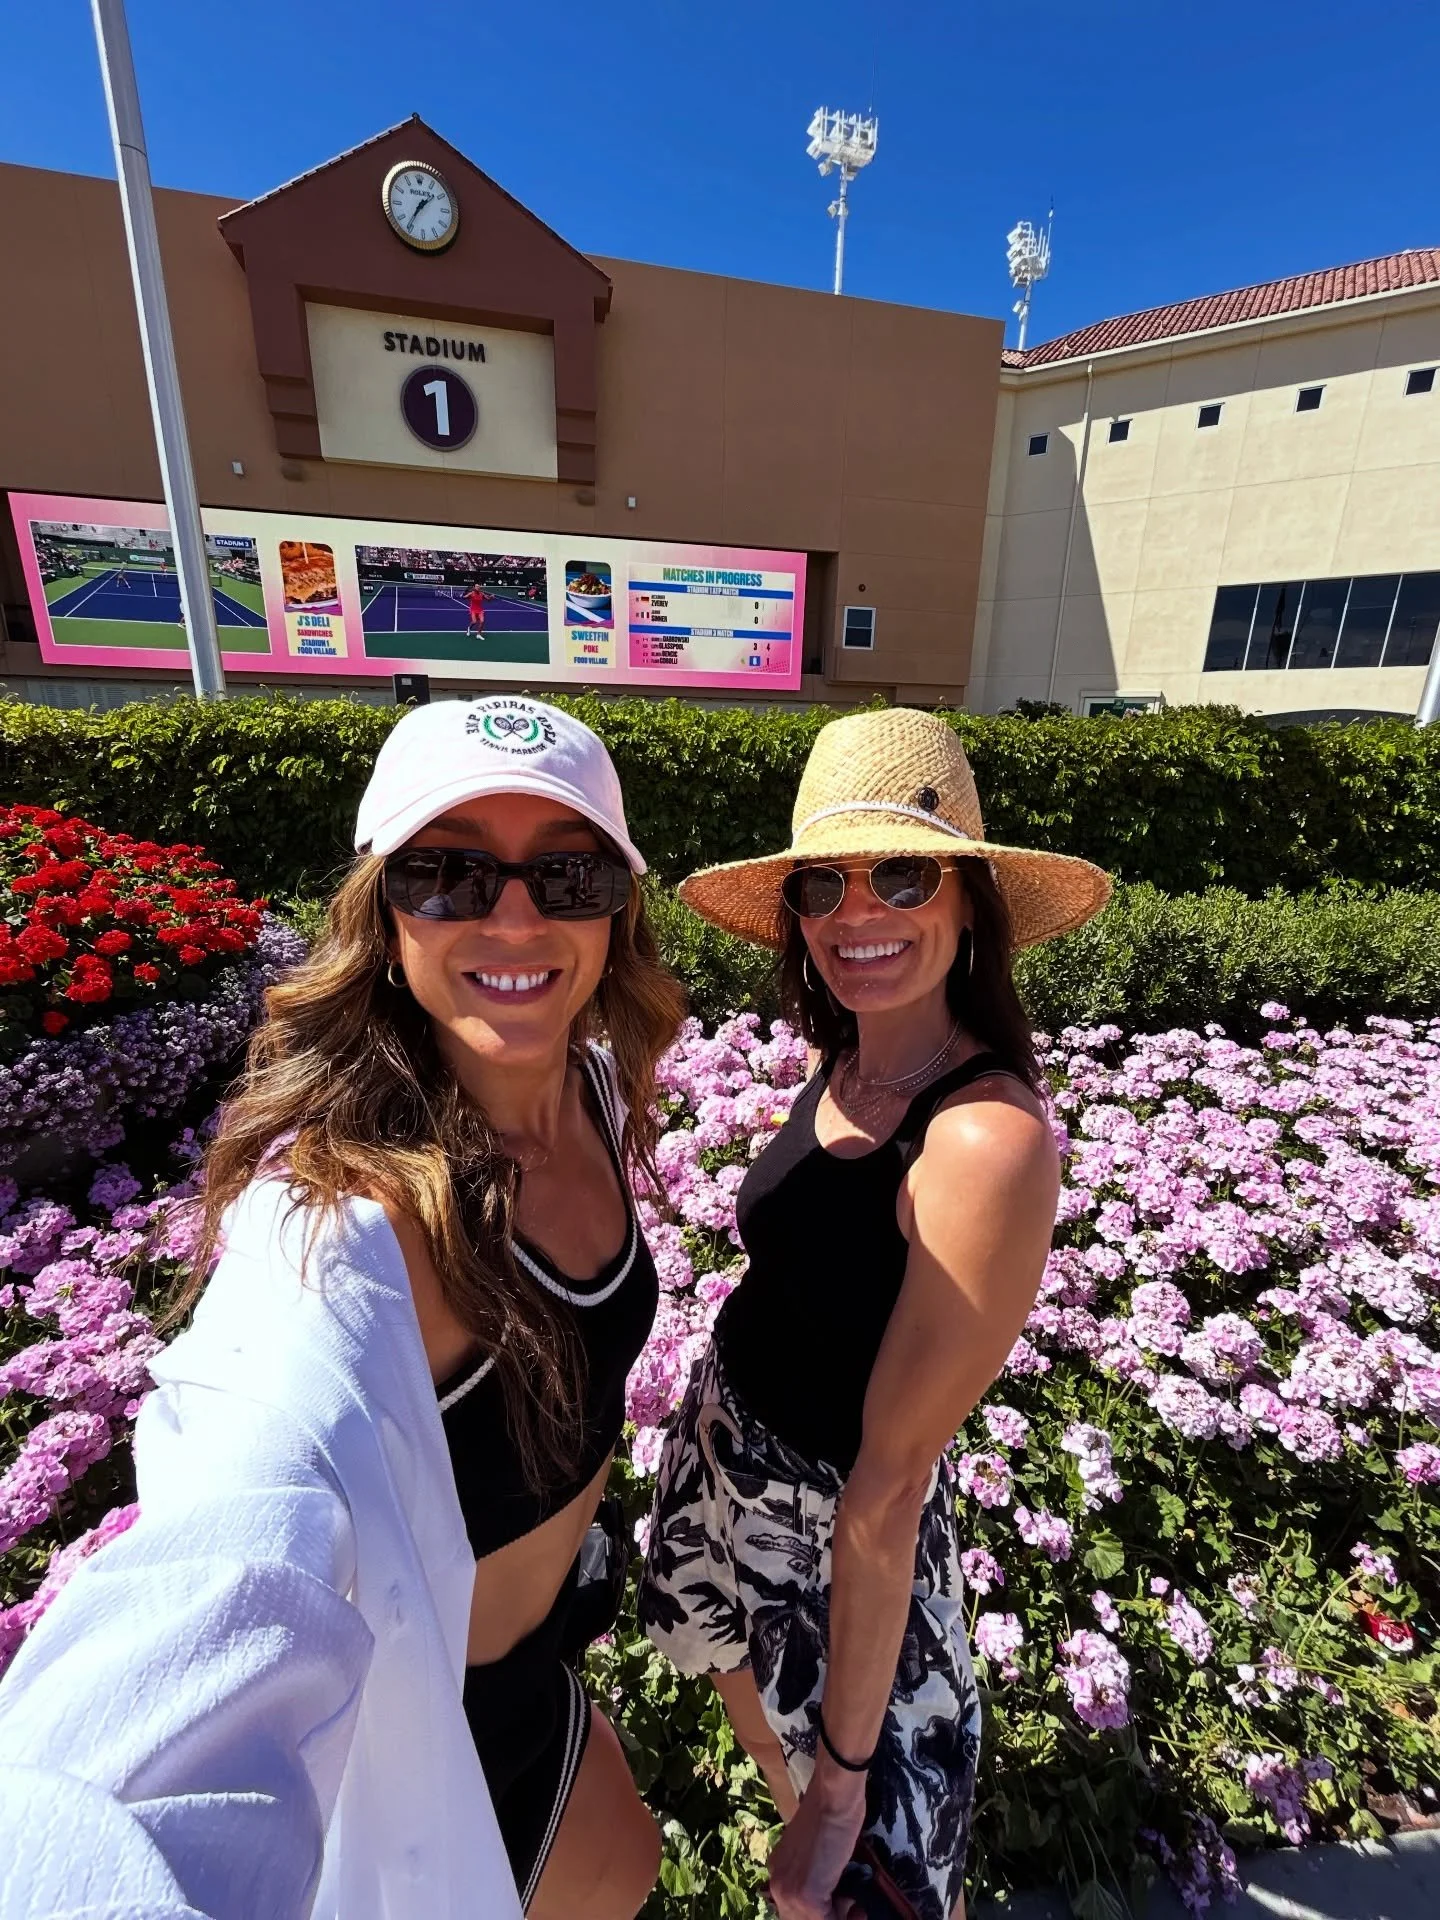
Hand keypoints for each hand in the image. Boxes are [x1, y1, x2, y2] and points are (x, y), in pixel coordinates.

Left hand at [766, 1755, 867, 1919]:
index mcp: (778, 1869)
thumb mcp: (817, 1849)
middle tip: (854, 1910)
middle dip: (830, 1917)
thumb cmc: (832, 1811)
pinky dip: (844, 1918)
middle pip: (800, 1919)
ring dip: (838, 1918)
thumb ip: (816, 1873)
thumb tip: (831, 1896)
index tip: (843, 1906)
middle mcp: (777, 1883)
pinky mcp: (807, 1896)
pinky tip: (856, 1906)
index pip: (795, 1908)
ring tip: (857, 1910)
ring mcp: (789, 1891)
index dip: (822, 1912)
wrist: (834, 1796)